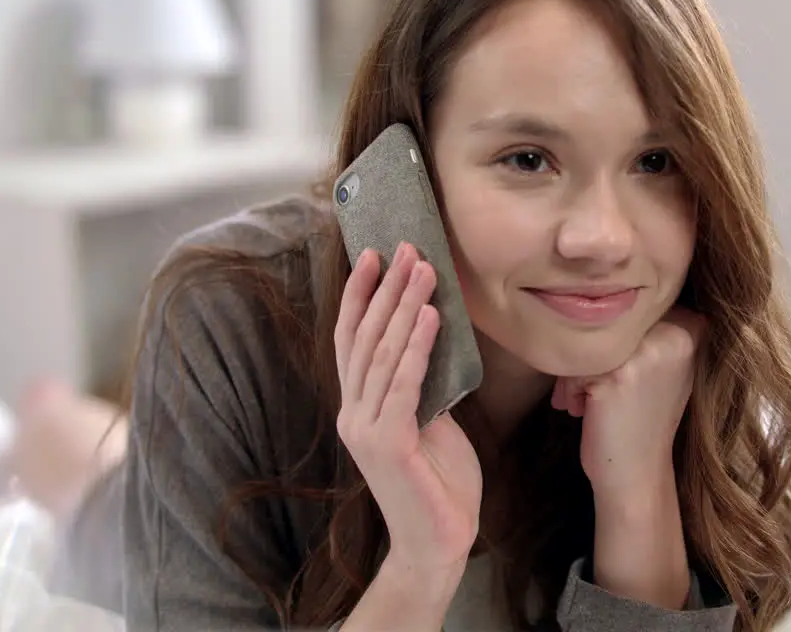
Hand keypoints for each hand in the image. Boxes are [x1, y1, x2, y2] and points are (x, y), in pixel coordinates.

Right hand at [334, 242, 481, 578]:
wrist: (437, 543)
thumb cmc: (439, 482)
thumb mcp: (430, 421)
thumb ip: (421, 385)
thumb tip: (432, 339)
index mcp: (359, 406)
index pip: (352, 339)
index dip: (360, 295)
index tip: (372, 254)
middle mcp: (353, 413)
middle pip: (365, 337)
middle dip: (386, 287)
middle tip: (405, 246)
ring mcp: (366, 428)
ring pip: (383, 354)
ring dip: (405, 306)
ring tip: (423, 268)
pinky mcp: (388, 444)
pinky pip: (403, 384)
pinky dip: (417, 347)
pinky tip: (430, 316)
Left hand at [551, 307, 704, 498]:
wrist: (637, 474)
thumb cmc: (641, 420)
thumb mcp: (663, 366)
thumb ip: (651, 327)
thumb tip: (607, 287)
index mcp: (692, 326)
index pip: (631, 304)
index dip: (615, 336)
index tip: (617, 370)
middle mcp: (675, 334)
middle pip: (609, 318)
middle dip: (593, 351)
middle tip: (594, 386)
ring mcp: (648, 352)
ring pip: (590, 338)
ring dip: (578, 369)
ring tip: (586, 399)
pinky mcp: (618, 373)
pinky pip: (575, 361)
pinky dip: (570, 386)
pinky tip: (582, 408)